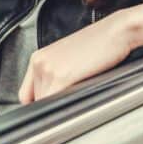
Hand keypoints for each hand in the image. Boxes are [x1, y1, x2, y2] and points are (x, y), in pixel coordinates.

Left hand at [18, 1, 142, 103]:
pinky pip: (52, 103)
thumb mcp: (70, 59)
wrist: (117, 31)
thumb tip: (53, 100)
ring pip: (43, 104)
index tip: (50, 112)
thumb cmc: (100, 44)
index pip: (25, 94)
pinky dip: (61, 111)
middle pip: (35, 101)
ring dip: (57, 111)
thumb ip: (56, 76)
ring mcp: (48, 69)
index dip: (39, 106)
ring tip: (74, 107)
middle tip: (67, 110)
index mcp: (38, 57)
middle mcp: (39, 62)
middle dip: (50, 108)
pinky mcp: (61, 76)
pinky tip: (74, 108)